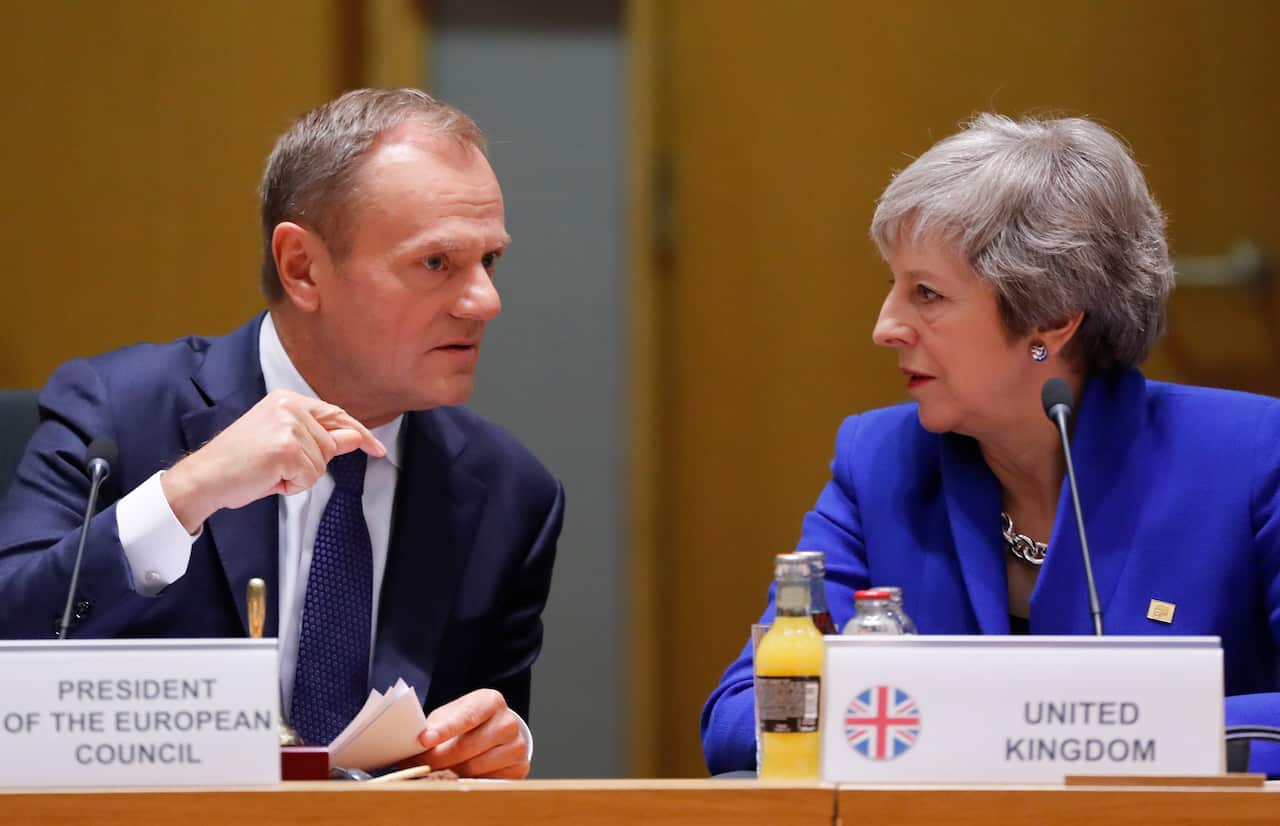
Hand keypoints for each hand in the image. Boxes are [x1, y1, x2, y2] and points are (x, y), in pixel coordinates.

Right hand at [161, 389, 385, 532]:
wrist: (204, 478)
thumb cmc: (238, 464)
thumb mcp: (283, 444)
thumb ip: (320, 438)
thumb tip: (355, 438)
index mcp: (287, 400)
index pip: (335, 415)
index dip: (358, 433)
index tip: (377, 448)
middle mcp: (290, 407)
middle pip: (330, 445)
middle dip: (309, 465)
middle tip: (273, 466)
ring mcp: (289, 426)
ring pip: (321, 464)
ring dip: (298, 477)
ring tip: (268, 471)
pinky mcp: (287, 448)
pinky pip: (310, 477)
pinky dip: (291, 486)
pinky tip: (268, 478)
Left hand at [408, 689, 529, 778]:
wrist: (495, 732)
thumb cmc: (467, 723)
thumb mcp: (451, 715)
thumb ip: (436, 726)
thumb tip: (414, 743)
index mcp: (491, 702)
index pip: (466, 717)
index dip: (443, 730)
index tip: (423, 741)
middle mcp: (508, 722)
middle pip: (467, 747)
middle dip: (437, 759)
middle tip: (416, 765)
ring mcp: (517, 746)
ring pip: (474, 769)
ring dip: (449, 773)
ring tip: (434, 771)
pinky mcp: (519, 769)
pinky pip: (485, 784)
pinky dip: (467, 783)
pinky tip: (457, 777)